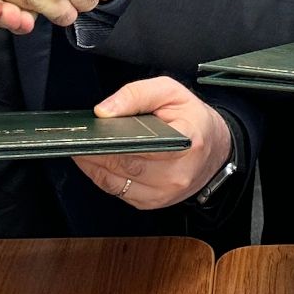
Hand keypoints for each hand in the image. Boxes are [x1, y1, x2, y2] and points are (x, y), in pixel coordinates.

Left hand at [72, 77, 232, 210]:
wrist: (214, 149)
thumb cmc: (192, 119)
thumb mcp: (170, 91)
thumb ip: (136, 94)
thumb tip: (104, 111)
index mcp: (187, 142)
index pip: (145, 145)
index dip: (113, 141)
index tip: (91, 133)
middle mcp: (177, 174)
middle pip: (125, 165)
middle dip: (96, 152)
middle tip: (78, 137)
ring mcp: (164, 193)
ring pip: (116, 182)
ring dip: (94, 166)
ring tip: (82, 147)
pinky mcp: (152, 203)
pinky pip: (117, 191)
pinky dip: (102, 177)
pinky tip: (95, 161)